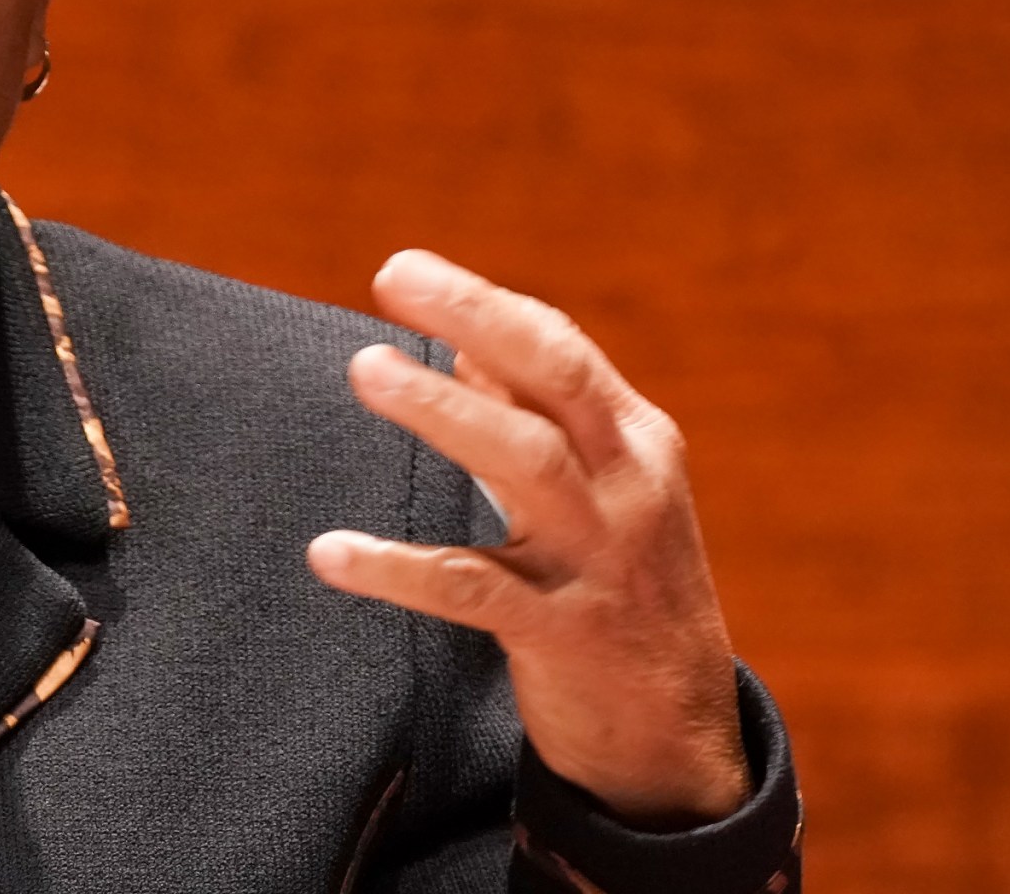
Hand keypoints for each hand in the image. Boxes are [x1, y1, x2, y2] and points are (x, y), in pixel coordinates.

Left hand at [306, 251, 749, 829]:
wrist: (679, 739)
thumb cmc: (623, 591)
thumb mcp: (599, 493)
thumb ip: (534, 422)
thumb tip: (464, 347)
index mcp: (636, 442)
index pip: (561, 350)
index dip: (484, 303)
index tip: (403, 270)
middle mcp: (629, 487)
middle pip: (557, 379)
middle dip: (477, 317)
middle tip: (392, 276)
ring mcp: (602, 559)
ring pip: (528, 463)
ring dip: (444, 410)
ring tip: (366, 369)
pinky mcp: (565, 634)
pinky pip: (471, 590)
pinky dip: (397, 568)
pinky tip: (330, 553)